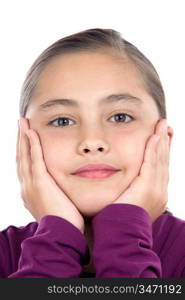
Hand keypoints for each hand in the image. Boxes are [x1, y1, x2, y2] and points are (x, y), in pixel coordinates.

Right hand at [16, 117, 84, 233]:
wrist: (61, 234)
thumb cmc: (63, 222)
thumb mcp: (55, 206)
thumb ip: (55, 195)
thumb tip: (61, 191)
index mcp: (30, 192)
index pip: (25, 167)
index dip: (24, 152)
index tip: (25, 139)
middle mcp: (26, 186)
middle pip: (20, 158)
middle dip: (20, 141)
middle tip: (20, 125)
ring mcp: (31, 184)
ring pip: (24, 155)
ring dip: (23, 138)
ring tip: (22, 123)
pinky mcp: (39, 182)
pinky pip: (34, 158)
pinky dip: (31, 144)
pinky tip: (31, 131)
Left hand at [113, 119, 169, 221]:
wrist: (119, 234)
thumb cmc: (118, 220)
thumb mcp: (128, 202)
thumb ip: (130, 190)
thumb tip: (125, 182)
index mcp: (156, 195)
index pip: (160, 168)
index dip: (162, 152)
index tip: (162, 138)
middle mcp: (160, 191)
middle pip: (164, 162)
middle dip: (165, 143)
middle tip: (165, 126)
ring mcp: (156, 190)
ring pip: (160, 160)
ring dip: (161, 141)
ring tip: (161, 125)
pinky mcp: (148, 187)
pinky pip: (152, 163)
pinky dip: (154, 149)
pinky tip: (155, 136)